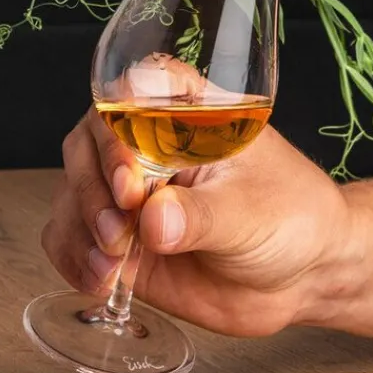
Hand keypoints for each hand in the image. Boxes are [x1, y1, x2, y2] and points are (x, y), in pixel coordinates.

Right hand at [41, 109, 350, 336]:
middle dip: (94, 189)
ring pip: (73, 192)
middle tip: (123, 227)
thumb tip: (153, 221)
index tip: (131, 176)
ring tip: (114, 263)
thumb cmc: (292, 218)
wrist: (302, 275)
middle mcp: (148, 147)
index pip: (138, 90)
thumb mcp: (252, 212)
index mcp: (188, 113)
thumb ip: (202, 217)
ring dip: (81, 228)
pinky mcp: (119, 240)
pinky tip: (102, 281)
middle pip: (88, 142)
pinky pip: (70, 239)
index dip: (120, 129)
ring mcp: (129, 195)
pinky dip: (74, 259)